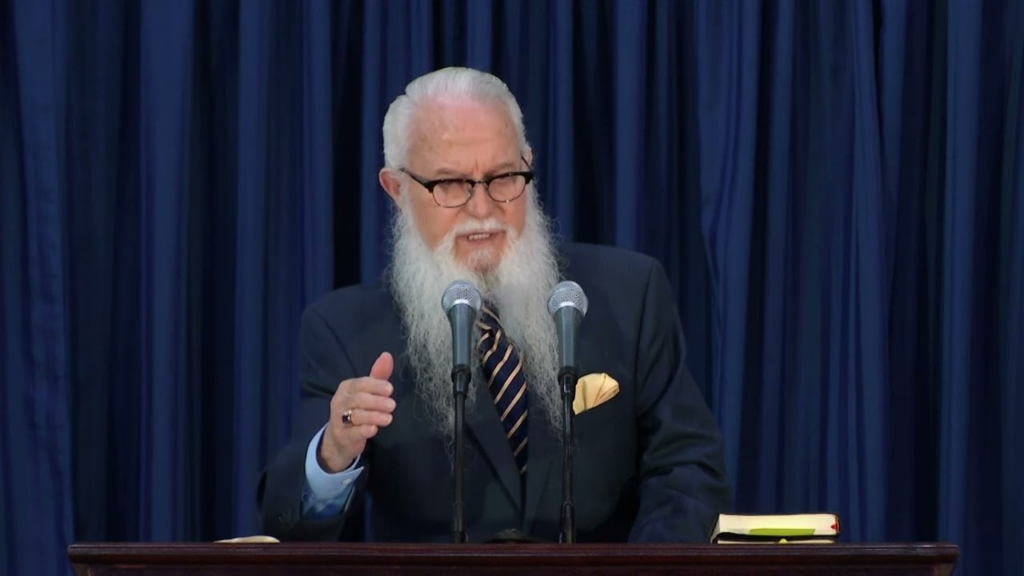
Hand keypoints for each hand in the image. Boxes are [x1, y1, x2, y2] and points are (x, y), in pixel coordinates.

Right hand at [318, 352, 395, 472]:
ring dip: (373, 416)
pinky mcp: (343, 435)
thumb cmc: (356, 410)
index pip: (361, 384)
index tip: (390, 389)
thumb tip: (387, 355)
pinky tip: (374, 429)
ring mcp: (339, 419)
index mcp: (346, 388)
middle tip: (392, 404)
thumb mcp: (366, 392)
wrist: (339, 438)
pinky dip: (364, 430)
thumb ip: (378, 375)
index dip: (375, 385)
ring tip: (388, 418)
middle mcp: (340, 401)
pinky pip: (353, 432)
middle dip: (376, 401)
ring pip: (356, 415)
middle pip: (358, 399)